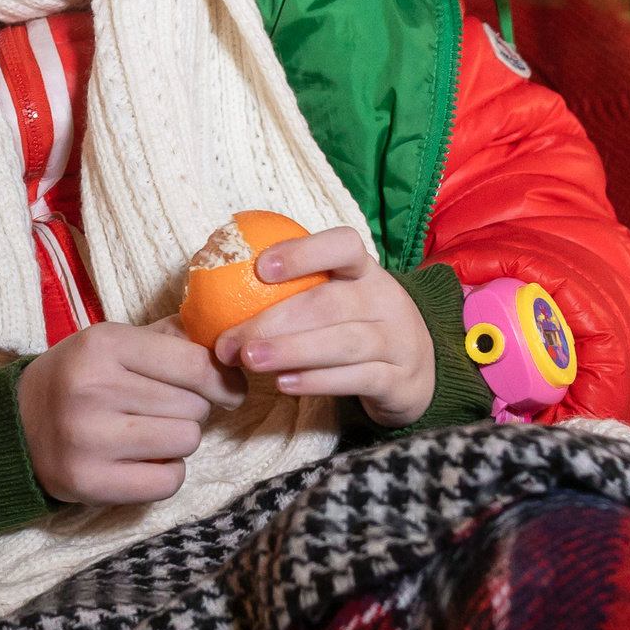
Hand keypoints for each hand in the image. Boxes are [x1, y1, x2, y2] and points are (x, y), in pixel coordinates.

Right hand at [17, 319, 245, 504]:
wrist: (15, 425)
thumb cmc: (76, 379)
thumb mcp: (110, 343)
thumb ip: (167, 338)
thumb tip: (227, 346)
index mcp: (102, 344)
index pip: (195, 364)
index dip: (221, 379)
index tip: (225, 389)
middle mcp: (94, 388)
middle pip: (194, 405)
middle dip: (190, 409)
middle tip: (161, 410)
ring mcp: (89, 438)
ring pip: (186, 441)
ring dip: (178, 440)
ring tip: (150, 433)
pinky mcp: (90, 481)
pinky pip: (168, 480)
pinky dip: (166, 473)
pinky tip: (144, 461)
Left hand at [211, 227, 434, 425]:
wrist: (416, 371)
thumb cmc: (352, 326)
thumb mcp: (333, 298)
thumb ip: (291, 291)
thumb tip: (213, 289)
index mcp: (364, 271)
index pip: (344, 245)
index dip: (304, 252)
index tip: (260, 267)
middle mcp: (385, 300)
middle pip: (330, 304)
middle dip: (274, 321)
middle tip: (230, 341)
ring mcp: (398, 340)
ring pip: (344, 343)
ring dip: (291, 352)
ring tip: (250, 361)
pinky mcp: (400, 380)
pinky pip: (358, 378)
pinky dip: (318, 381)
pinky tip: (284, 384)